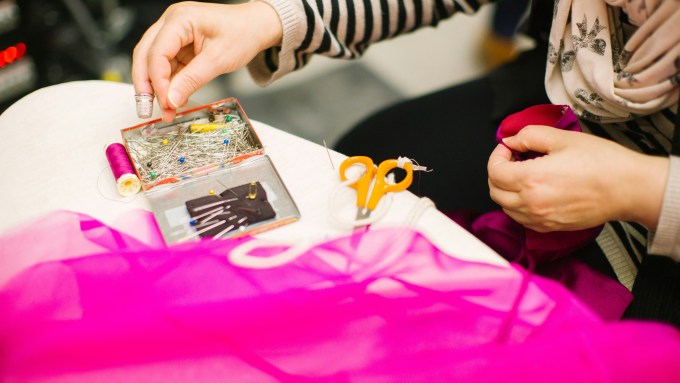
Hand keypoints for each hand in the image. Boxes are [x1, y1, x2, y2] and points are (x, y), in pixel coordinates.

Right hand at [132, 1, 282, 120]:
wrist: (256, 27)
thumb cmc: (242, 33)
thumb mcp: (218, 60)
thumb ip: (192, 80)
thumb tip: (171, 100)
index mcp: (180, 19)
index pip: (157, 52)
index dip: (157, 80)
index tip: (165, 102)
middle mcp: (171, 22)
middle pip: (145, 55)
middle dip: (145, 84)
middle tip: (147, 109)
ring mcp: (173, 33)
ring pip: (152, 62)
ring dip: (156, 87)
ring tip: (165, 110)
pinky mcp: (178, 45)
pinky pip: (166, 66)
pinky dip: (167, 84)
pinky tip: (172, 100)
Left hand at [487, 125, 668, 231]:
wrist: (628, 188)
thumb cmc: (602, 162)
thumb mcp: (562, 138)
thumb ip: (529, 136)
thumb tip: (511, 141)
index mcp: (531, 179)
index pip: (494, 171)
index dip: (497, 155)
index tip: (508, 148)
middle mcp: (531, 203)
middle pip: (494, 190)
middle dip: (498, 172)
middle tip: (513, 159)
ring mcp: (540, 218)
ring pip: (505, 207)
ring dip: (506, 190)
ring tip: (523, 175)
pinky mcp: (550, 227)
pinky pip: (521, 219)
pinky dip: (518, 205)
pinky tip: (533, 192)